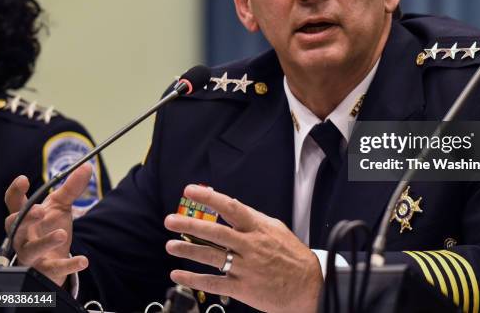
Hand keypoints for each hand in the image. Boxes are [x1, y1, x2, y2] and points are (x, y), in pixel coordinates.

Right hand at [4, 163, 92, 285]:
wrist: (54, 259)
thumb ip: (70, 188)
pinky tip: (83, 260)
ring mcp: (32, 256)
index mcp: (25, 218)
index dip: (15, 192)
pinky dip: (68, 265)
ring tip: (62, 234)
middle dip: (26, 219)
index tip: (23, 179)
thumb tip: (86, 167)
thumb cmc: (50, 228)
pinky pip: (54, 269)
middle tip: (39, 210)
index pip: (14, 204)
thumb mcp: (60, 207)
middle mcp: (23, 237)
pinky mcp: (45, 271)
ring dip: (45, 242)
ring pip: (30, 251)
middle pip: (15, 228)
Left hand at [164, 185, 322, 312]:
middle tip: (170, 220)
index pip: (230, 207)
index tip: (190, 190)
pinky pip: (213, 283)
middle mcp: (250, 246)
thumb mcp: (277, 229)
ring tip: (170, 245)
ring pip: (210, 256)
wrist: (309, 288)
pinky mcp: (242, 289)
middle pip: (215, 232)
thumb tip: (232, 204)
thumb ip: (253, 218)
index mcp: (258, 228)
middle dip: (189, 225)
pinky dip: (193, 279)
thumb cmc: (293, 257)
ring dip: (187, 250)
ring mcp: (246, 268)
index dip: (208, 198)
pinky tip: (178, 274)